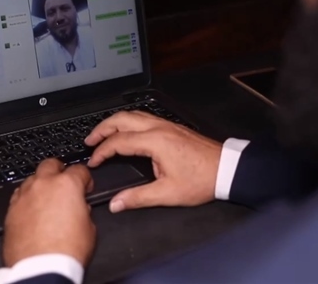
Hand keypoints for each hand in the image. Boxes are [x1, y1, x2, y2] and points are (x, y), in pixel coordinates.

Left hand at [3, 159, 95, 266]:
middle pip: (50, 164)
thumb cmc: (66, 250)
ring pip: (31, 179)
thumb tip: (80, 209)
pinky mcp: (11, 211)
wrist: (40, 268)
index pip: (79, 170)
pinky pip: (19, 196)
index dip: (85, 178)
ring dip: (40, 184)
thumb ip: (84, 211)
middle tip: (63, 180)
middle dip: (58, 169)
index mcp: (67, 185)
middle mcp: (43, 185)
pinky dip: (27, 199)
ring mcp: (24, 196)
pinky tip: (32, 210)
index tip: (85, 187)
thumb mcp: (89, 228)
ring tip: (46, 197)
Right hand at [86, 111, 222, 212]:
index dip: (101, 151)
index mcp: (155, 141)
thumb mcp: (168, 194)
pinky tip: (127, 130)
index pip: (118, 142)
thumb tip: (117, 203)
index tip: (93, 162)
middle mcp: (159, 128)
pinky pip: (144, 117)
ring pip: (133, 114)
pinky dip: (129, 122)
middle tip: (89, 140)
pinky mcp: (173, 127)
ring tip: (103, 133)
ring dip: (115, 122)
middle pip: (121, 119)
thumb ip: (138, 197)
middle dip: (102, 128)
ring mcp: (167, 125)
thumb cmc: (202, 179)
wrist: (227, 169)